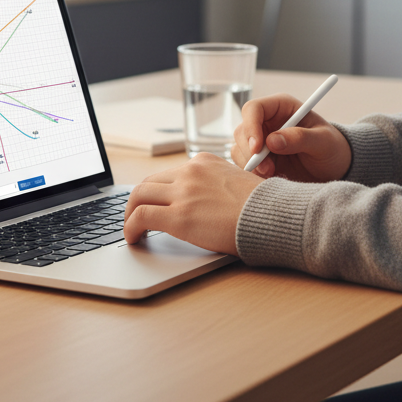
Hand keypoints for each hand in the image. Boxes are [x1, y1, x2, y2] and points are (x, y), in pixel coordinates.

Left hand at [123, 153, 262, 254]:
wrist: (273, 217)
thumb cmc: (263, 206)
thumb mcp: (238, 182)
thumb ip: (217, 186)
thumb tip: (208, 202)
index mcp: (204, 162)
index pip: (169, 173)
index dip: (157, 191)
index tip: (155, 203)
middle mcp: (190, 172)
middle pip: (149, 182)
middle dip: (138, 200)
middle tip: (135, 215)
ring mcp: (183, 193)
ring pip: (138, 196)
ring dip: (129, 213)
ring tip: (131, 229)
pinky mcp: (179, 217)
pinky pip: (140, 217)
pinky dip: (130, 227)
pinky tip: (133, 238)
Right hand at [232, 93, 351, 181]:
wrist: (333, 168)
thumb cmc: (332, 148)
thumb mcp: (323, 141)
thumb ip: (300, 138)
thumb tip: (273, 141)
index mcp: (281, 107)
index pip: (254, 109)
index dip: (251, 126)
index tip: (257, 148)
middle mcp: (267, 121)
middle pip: (242, 131)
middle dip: (250, 152)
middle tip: (268, 169)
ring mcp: (261, 140)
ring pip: (239, 149)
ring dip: (252, 165)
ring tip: (274, 174)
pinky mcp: (260, 158)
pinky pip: (245, 165)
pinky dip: (254, 174)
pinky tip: (273, 178)